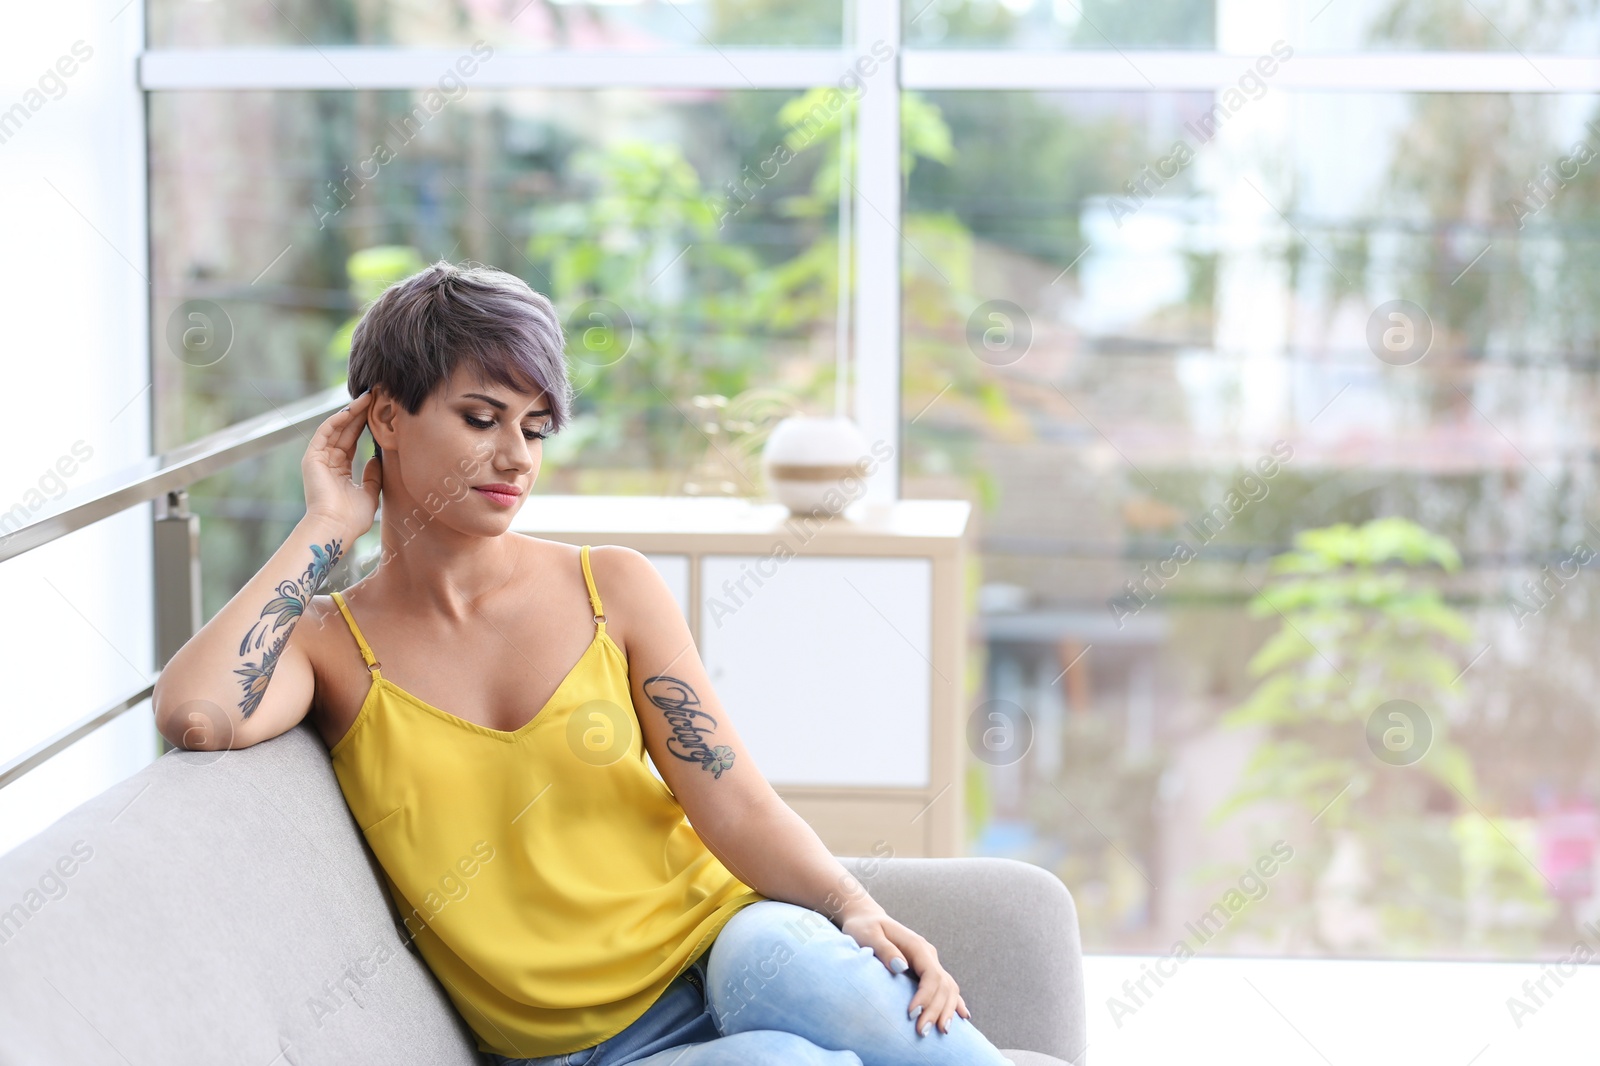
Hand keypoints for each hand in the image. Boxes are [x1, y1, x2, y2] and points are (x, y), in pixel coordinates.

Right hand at [303, 390, 381, 539]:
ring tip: (367, 398)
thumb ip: (373, 475)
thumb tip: (377, 459)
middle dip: (359, 414)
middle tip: (375, 397)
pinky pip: (325, 433)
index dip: (364, 427)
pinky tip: (350, 410)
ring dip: (351, 412)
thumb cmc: (353, 517)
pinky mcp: (312, 458)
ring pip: (336, 429)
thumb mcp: (370, 493)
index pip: (353, 442)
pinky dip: (336, 420)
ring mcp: (319, 459)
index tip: (378, 412)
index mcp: (340, 471)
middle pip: (345, 432)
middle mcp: (329, 463)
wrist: (336, 527)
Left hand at [838, 907, 969, 1036]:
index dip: (925, 996)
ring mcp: (929, 962)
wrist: (866, 919)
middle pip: (942, 985)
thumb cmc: (864, 928)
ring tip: (942, 1032)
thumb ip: (884, 949)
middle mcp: (928, 954)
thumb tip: (901, 966)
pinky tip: (963, 1017)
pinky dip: (954, 1002)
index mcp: (916, 946)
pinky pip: (946, 987)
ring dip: (946, 1010)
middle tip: (922, 1032)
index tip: (912, 1014)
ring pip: (948, 988)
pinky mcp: (926, 970)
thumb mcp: (868, 935)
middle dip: (935, 1010)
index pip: (931, 974)